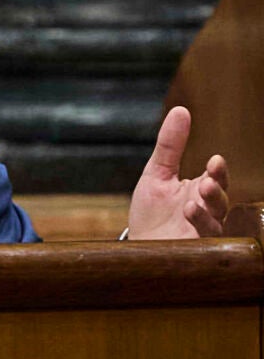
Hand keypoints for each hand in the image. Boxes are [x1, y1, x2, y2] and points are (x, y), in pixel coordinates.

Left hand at [127, 106, 228, 238]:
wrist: (138, 245)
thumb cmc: (151, 211)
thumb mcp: (156, 173)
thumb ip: (170, 145)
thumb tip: (181, 110)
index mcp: (199, 192)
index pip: (215, 178)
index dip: (218, 171)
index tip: (214, 160)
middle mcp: (206, 211)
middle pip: (220, 200)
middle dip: (217, 189)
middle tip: (208, 180)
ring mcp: (201, 232)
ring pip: (216, 221)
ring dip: (208, 209)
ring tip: (196, 198)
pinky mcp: (193, 249)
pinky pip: (203, 240)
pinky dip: (199, 226)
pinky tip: (188, 213)